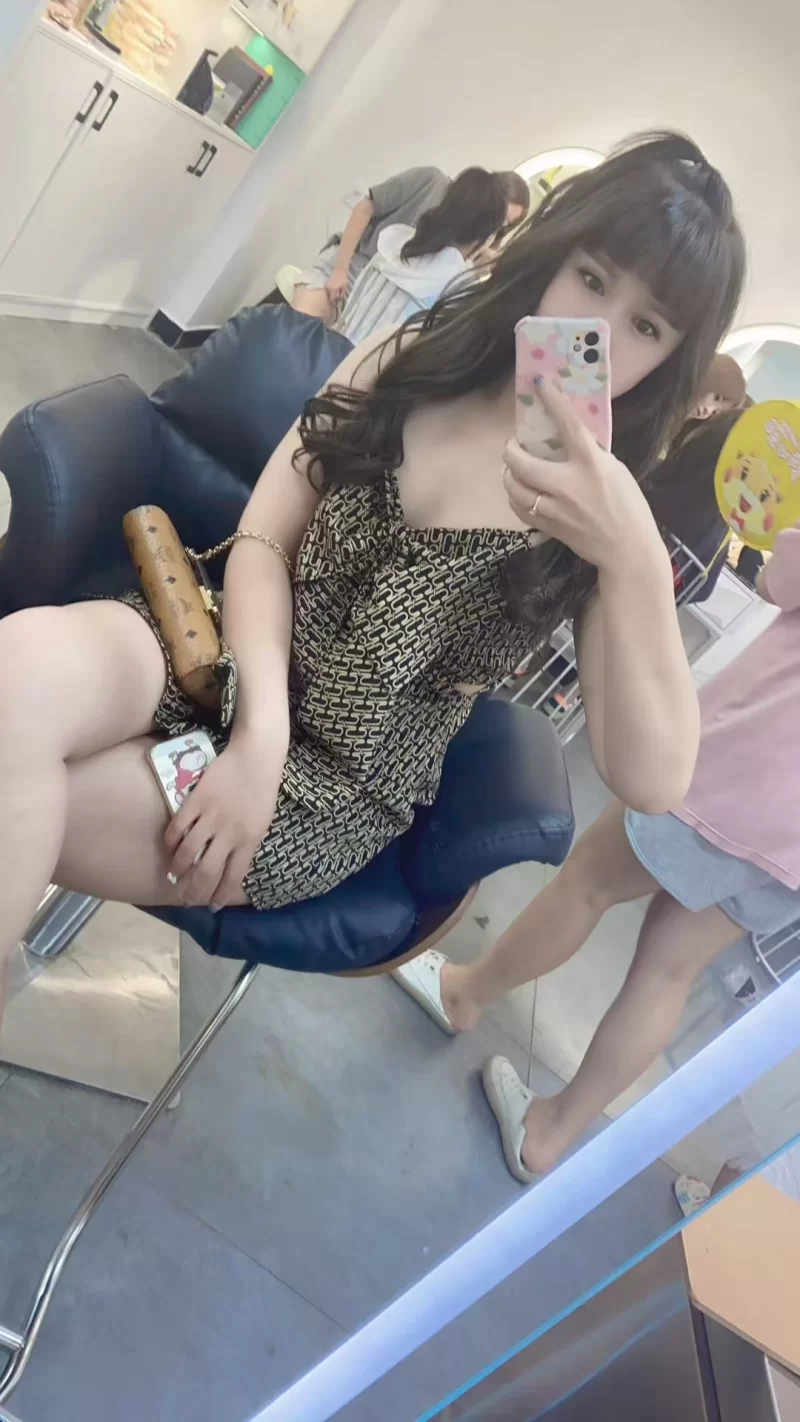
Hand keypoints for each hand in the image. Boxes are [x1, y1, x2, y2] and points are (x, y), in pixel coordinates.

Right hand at [163, 737, 282, 908]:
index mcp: (250, 841)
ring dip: (179, 868)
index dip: (220, 895)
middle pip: (207, 872)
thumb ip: (248, 843)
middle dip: (195, 890)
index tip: (212, 906)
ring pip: (188, 853)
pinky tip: (170, 847)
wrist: (256, 755)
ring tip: (175, 875)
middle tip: (186, 899)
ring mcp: (211, 818)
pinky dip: (171, 841)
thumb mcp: (263, 822)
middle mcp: (230, 834)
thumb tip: (232, 864)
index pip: (233, 877)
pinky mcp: (196, 801)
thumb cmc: (263, 788)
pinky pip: (178, 827)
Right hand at [325, 266, 348, 306]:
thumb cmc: (343, 278)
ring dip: (331, 297)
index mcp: (333, 289)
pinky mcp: (326, 284)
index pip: (332, 299)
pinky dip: (330, 293)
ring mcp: (326, 285)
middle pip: (329, 297)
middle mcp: (328, 288)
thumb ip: (341, 295)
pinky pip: (327, 291)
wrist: (340, 270)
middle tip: (336, 303)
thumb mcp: (344, 287)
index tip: (336, 306)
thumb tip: (339, 301)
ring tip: (335, 298)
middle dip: (332, 301)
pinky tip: (334, 293)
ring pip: (328, 294)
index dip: (333, 304)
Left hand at [503, 379, 664, 572]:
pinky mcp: (547, 526)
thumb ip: (591, 455)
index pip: (568, 424)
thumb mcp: (616, 471)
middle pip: (519, 462)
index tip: (539, 383)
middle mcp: (567, 484)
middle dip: (510, 450)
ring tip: (515, 470)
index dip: (552, 401)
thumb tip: (568, 440)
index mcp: (591, 464)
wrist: (627, 550)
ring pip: (512, 487)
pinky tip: (522, 493)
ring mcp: (554, 508)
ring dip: (509, 475)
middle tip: (514, 446)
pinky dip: (515, 497)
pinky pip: (518, 508)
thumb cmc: (628, 507)